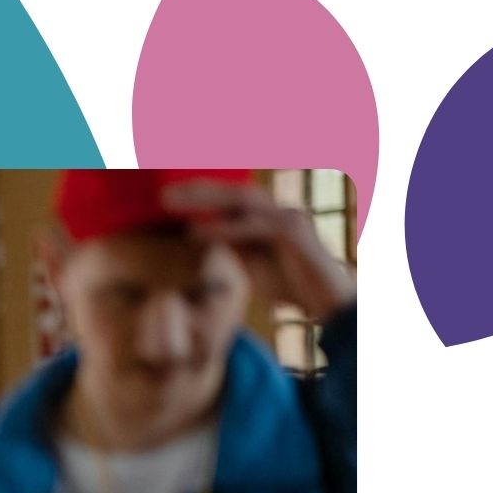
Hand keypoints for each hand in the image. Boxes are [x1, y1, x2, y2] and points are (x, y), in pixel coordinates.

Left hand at [162, 179, 353, 320]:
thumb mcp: (253, 264)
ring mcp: (289, 216)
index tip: (169, 197)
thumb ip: (231, 247)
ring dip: (205, 200)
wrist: (328, 302)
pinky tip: (197, 233)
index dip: (201, 194)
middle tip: (164, 195)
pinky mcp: (293, 231)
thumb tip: (200, 234)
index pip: (231, 198)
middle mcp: (280, 210)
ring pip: (243, 201)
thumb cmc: (292, 285)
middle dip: (198, 190)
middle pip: (234, 192)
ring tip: (174, 204)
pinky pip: (253, 226)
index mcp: (270, 215)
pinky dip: (223, 229)